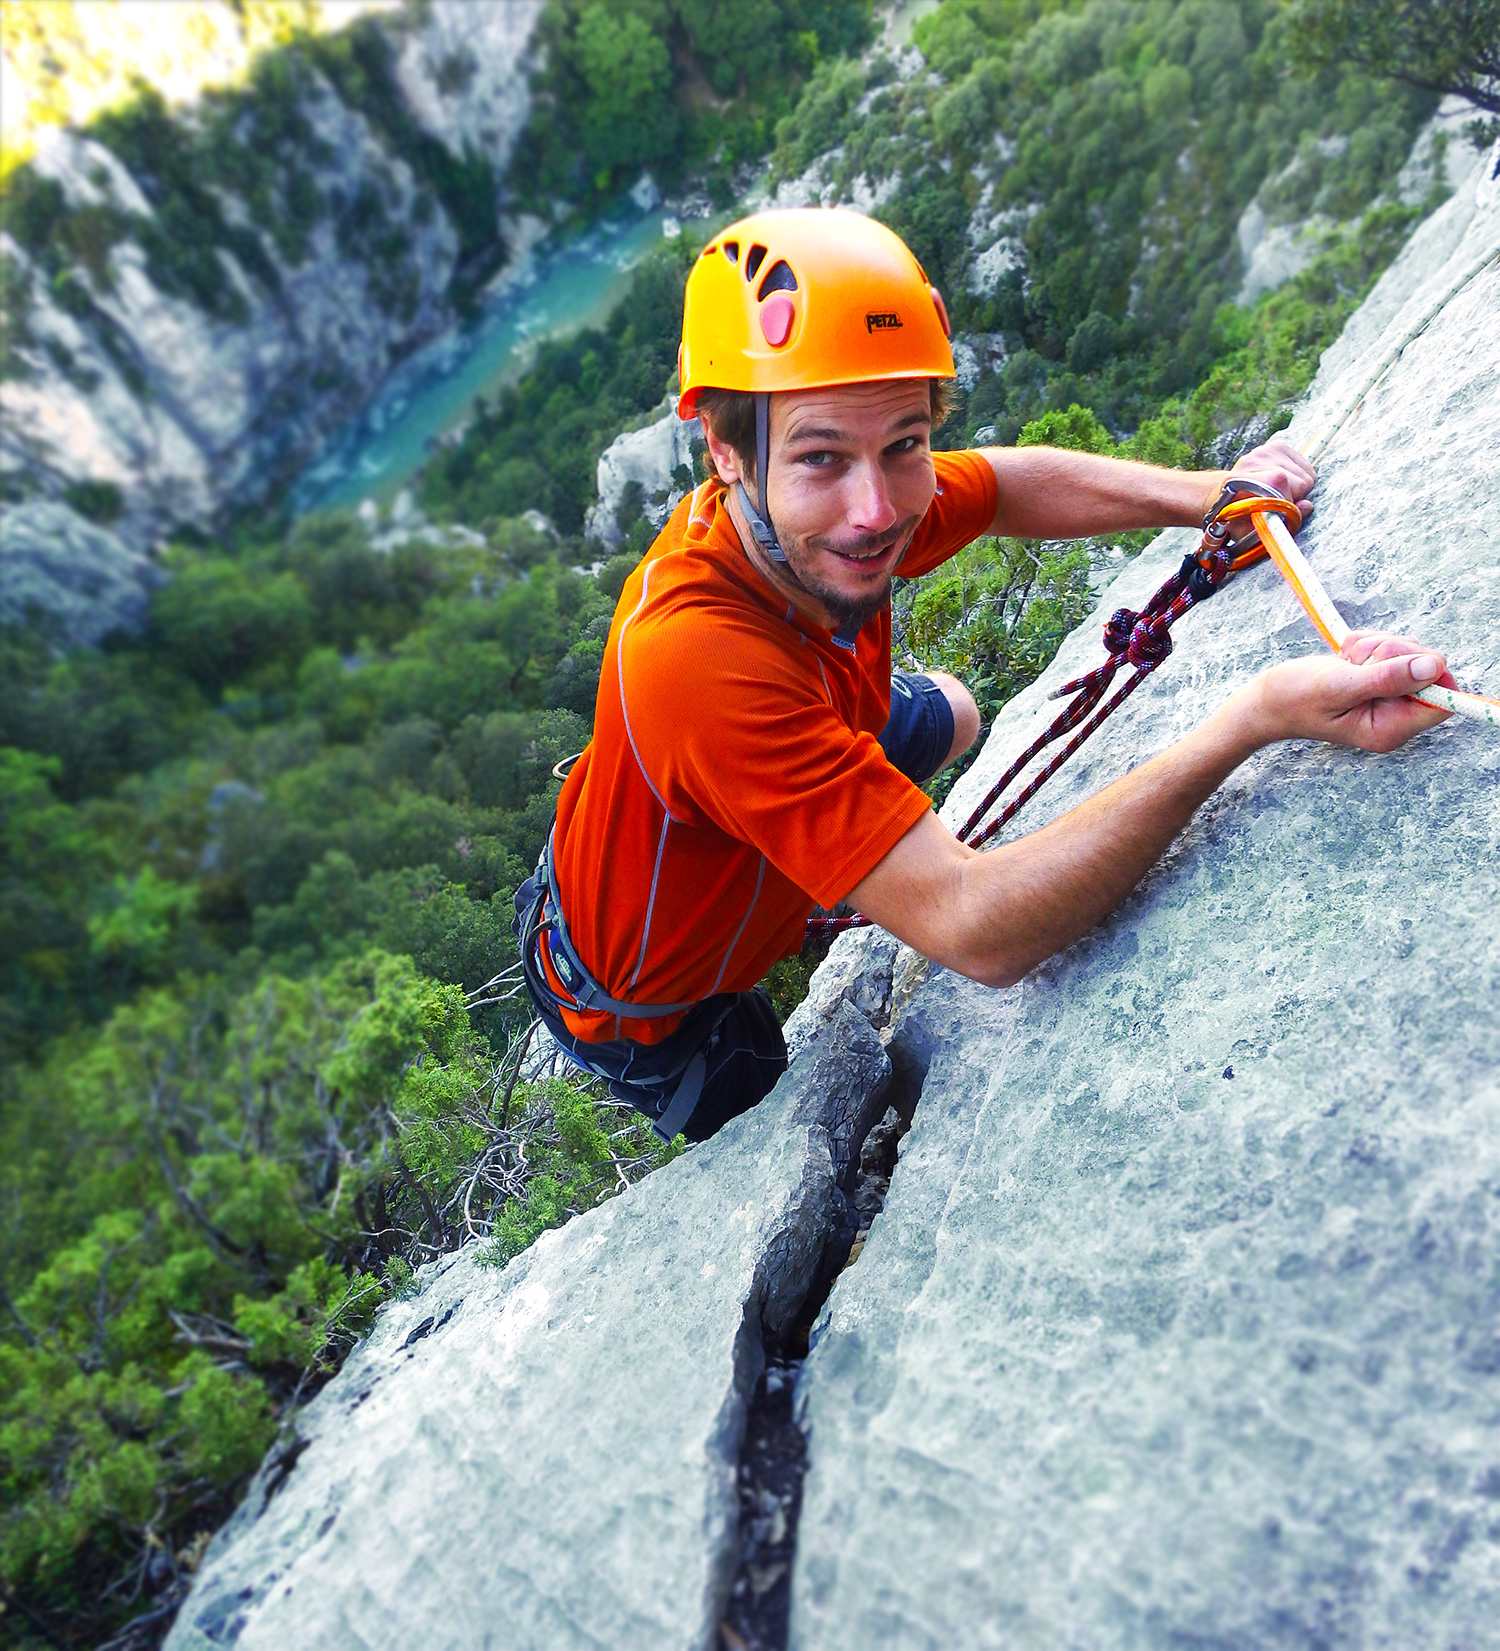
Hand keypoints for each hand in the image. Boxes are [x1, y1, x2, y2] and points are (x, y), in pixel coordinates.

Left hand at [1210, 437, 1317, 519]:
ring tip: (1279, 494)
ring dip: (1298, 490)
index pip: (1278, 482)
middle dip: (1294, 498)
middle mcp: (1251, 461)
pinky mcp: (1278, 447)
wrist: (1227, 492)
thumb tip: (1306, 506)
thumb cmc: (1237, 516)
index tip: (1281, 513)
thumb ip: (1273, 525)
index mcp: (1236, 481)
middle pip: (1298, 481)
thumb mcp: (1247, 531)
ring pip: (1306, 475)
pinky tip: (1286, 484)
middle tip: (1278, 505)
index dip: (1287, 501)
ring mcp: (1265, 451)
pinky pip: (1307, 467)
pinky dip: (1302, 479)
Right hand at [1251, 631, 1454, 752]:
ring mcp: (1388, 697)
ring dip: (1377, 646)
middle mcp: (1395, 715)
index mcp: (1390, 728)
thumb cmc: (1293, 700)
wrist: (1265, 700)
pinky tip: (1345, 658)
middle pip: (1429, 670)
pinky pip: (1390, 647)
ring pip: (1409, 653)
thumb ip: (1387, 678)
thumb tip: (1433, 666)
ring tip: (1347, 662)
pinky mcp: (1378, 678)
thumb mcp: (1339, 687)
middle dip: (1395, 653)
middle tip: (1359, 662)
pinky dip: (1367, 643)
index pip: (1443, 700)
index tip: (1400, 661)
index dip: (1431, 674)